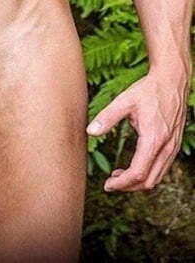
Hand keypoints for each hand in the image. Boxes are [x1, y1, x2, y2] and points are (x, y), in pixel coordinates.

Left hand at [86, 69, 189, 192]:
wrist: (172, 80)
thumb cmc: (149, 90)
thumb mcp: (125, 100)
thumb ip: (107, 117)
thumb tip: (90, 131)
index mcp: (153, 139)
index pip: (138, 173)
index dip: (121, 184)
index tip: (107, 185)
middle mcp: (166, 147)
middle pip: (148, 181)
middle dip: (128, 186)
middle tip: (111, 182)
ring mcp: (173, 147)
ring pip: (157, 177)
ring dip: (138, 181)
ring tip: (119, 175)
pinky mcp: (175, 144)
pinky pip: (163, 167)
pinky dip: (148, 172)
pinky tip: (135, 163)